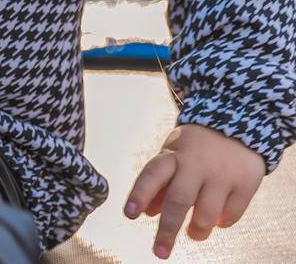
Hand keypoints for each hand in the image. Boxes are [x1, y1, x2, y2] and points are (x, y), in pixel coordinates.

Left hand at [125, 122, 264, 258]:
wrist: (238, 125)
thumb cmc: (195, 148)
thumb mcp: (173, 157)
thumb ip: (159, 184)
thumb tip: (146, 214)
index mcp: (173, 155)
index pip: (152, 175)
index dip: (140, 194)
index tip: (129, 214)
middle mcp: (196, 164)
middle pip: (179, 200)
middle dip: (167, 230)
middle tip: (160, 252)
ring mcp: (222, 174)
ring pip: (207, 213)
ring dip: (197, 230)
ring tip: (194, 234)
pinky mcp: (246, 183)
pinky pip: (232, 214)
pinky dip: (222, 223)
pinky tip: (217, 220)